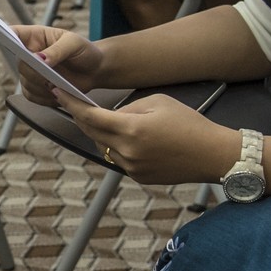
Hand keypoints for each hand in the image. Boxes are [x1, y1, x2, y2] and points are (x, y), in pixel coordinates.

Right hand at [13, 24, 108, 103]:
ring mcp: (32, 72)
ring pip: (25, 82)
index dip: (6, 36)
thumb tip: (40, 59)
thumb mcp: (74, 44)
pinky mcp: (36, 88)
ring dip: (42, 87)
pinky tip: (58, 94)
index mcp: (35, 37)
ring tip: (59, 86)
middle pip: (20, 64)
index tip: (8, 40)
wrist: (95, 71)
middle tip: (49, 77)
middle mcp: (30, 54)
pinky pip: (32, 96)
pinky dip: (44, 98)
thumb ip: (58, 50)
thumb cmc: (84, 51)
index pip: (14, 33)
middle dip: (34, 73)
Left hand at [67, 94, 241, 184]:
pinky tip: (125, 137)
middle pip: (91, 132)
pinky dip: (116, 146)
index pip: (90, 116)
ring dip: (99, 132)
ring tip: (102, 118)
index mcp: (131, 129)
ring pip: (103, 146)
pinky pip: (118, 158)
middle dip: (81, 117)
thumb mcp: (157, 103)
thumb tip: (109, 116)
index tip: (58, 93)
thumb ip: (128, 109)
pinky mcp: (138, 177)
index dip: (71, 104)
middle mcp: (127, 152)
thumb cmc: (189, 124)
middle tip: (73, 103)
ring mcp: (131, 167)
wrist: (212, 154)